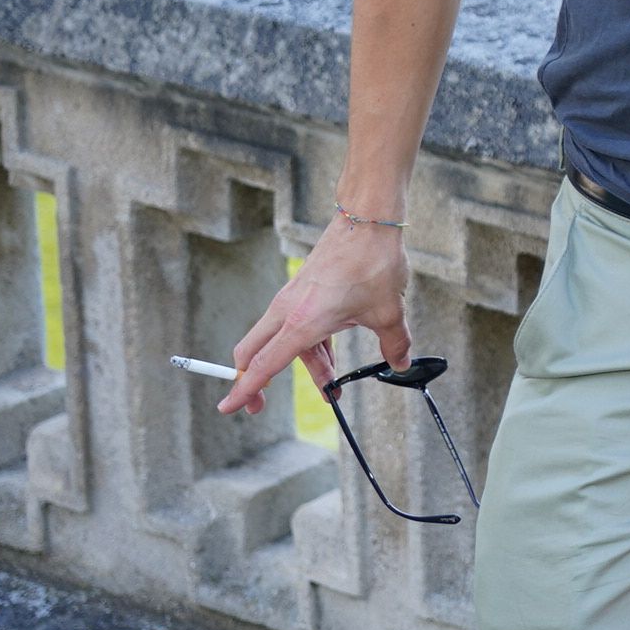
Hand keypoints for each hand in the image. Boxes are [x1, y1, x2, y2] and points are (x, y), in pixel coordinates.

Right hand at [218, 218, 411, 415]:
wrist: (367, 220)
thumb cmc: (372, 263)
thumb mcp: (388, 312)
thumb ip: (394, 345)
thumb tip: (401, 365)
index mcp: (302, 323)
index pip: (263, 366)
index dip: (245, 390)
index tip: (228, 408)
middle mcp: (288, 311)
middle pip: (254, 353)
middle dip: (254, 382)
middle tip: (259, 406)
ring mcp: (292, 299)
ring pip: (282, 341)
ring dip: (301, 365)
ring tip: (330, 384)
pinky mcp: (302, 289)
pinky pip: (295, 325)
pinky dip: (308, 344)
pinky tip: (330, 352)